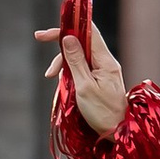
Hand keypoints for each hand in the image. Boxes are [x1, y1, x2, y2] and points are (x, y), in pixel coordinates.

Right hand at [37, 14, 127, 139]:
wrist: (119, 131)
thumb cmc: (102, 112)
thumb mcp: (84, 87)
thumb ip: (76, 61)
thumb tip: (68, 38)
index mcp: (105, 61)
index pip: (88, 32)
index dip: (68, 27)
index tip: (47, 32)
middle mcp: (106, 61)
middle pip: (82, 42)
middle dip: (61, 43)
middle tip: (40, 39)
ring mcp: (104, 69)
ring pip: (80, 54)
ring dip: (63, 60)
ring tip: (52, 75)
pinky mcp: (100, 78)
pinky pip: (83, 66)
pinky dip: (70, 70)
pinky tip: (63, 81)